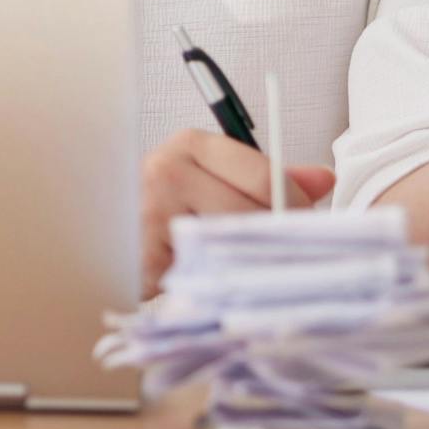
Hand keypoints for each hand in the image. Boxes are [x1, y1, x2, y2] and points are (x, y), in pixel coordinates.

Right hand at [140, 128, 336, 296]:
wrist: (103, 226)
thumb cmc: (166, 202)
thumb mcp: (213, 178)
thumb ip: (267, 177)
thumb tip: (324, 179)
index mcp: (191, 144)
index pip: (265, 175)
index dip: (294, 205)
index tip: (304, 223)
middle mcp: (168, 171)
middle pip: (251, 215)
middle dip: (272, 238)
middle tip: (282, 254)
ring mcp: (152, 214)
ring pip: (230, 247)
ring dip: (248, 263)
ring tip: (249, 269)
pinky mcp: (144, 256)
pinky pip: (204, 275)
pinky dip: (218, 284)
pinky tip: (217, 282)